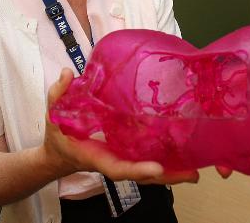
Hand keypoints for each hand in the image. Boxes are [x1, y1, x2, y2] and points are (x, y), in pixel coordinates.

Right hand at [44, 68, 198, 184]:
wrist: (58, 156)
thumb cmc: (57, 135)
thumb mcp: (53, 114)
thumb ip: (58, 94)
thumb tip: (68, 73)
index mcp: (96, 155)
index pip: (117, 167)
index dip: (137, 169)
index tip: (157, 168)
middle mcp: (112, 161)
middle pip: (142, 175)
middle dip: (167, 176)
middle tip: (192, 174)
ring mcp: (121, 161)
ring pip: (148, 173)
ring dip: (172, 172)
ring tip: (196, 170)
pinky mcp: (127, 156)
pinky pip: (147, 161)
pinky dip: (166, 162)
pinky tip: (186, 158)